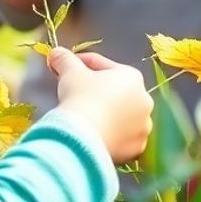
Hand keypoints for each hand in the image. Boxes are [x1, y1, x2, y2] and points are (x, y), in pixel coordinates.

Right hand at [50, 47, 153, 162]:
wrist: (82, 137)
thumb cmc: (80, 97)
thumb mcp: (70, 72)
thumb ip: (65, 60)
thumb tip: (56, 53)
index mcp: (132, 77)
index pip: (105, 67)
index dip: (83, 64)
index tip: (68, 66)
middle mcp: (144, 100)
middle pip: (116, 93)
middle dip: (98, 92)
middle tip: (76, 93)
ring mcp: (143, 126)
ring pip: (122, 118)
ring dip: (108, 116)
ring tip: (87, 118)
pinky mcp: (136, 148)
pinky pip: (123, 139)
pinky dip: (111, 137)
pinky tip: (97, 136)